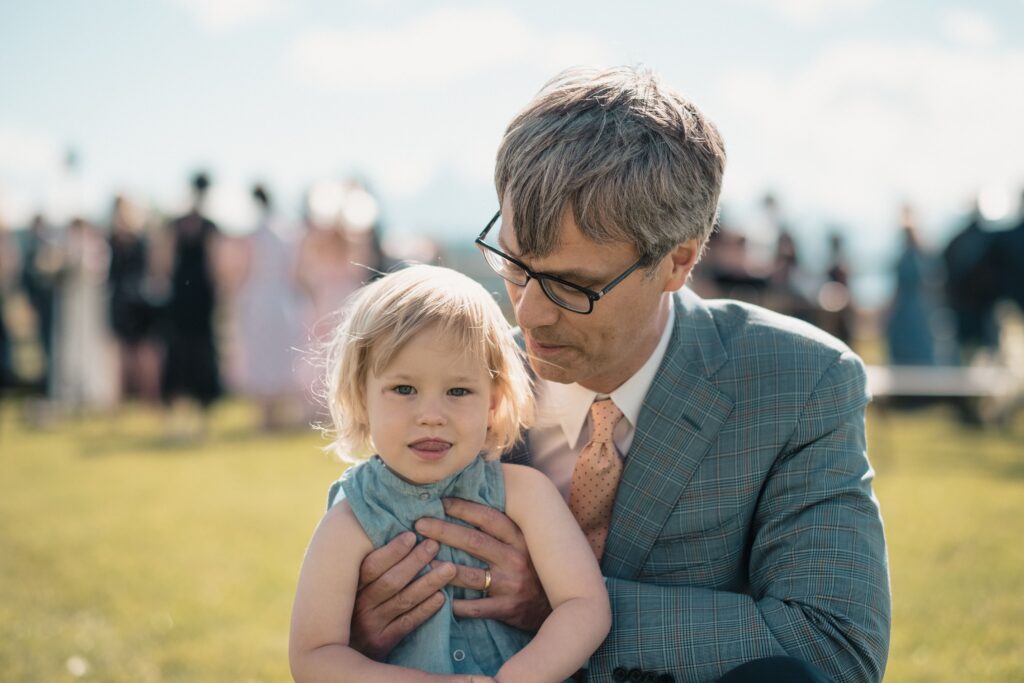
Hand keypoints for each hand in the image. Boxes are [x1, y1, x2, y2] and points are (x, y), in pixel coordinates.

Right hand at [349, 531, 456, 659]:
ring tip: (449, 568)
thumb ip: (365, 566)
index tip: (411, 535)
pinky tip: (441, 597)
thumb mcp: (348, 588)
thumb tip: (388, 531)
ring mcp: (371, 625)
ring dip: (428, 582)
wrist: (338, 655)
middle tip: (434, 544)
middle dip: (415, 561)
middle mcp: (359, 606)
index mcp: (350, 587)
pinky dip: (425, 609)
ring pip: (404, 600)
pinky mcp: (383, 642)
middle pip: (391, 581)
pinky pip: (408, 623)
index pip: (371, 567)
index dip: (392, 551)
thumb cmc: (350, 608)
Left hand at [415, 498, 550, 632]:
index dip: (464, 508)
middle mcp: (516, 559)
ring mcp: (511, 585)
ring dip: (442, 568)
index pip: (489, 518)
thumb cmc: (534, 567)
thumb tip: (476, 498)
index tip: (441, 502)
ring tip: (422, 561)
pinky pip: (475, 607)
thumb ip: (504, 527)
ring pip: (470, 576)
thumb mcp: (526, 542)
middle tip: (420, 524)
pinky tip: (437, 598)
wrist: (559, 603)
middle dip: (443, 531)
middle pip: (473, 542)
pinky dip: (456, 604)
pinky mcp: (507, 608)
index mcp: (520, 539)